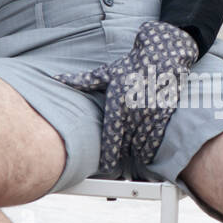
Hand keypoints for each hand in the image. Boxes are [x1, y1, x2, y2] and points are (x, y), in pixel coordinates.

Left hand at [55, 21, 198, 170]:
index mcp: (117, 101)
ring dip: (138, 154)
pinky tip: (146, 153)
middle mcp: (133, 109)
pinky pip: (157, 138)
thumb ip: (83, 81)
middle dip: (123, 154)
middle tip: (120, 163)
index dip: (108, 155)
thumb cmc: (132, 65)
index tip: (106, 166)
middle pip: (126, 143)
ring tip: (133, 157)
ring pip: (142, 143)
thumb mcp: (107, 73)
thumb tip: (57, 78)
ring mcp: (150, 112)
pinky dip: (151, 149)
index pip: (111, 136)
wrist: (162, 55)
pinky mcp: (165, 113)